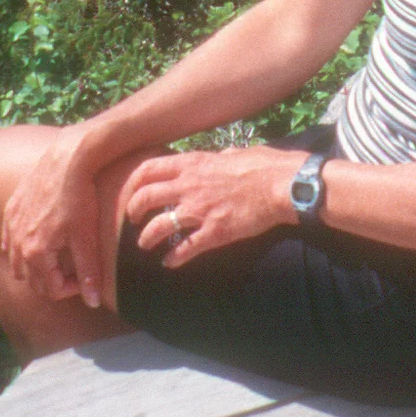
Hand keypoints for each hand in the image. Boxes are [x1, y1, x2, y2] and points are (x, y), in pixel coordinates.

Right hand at [0, 126, 113, 308]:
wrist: (67, 158)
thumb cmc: (79, 197)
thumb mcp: (87, 237)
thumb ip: (89, 272)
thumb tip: (93, 303)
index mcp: (35, 252)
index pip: (52, 290)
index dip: (72, 289)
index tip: (86, 277)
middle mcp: (17, 242)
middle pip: (32, 280)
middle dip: (53, 282)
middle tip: (74, 271)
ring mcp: (11, 225)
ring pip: (17, 262)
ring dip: (35, 267)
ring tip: (58, 257)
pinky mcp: (11, 209)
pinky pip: (9, 240)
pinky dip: (21, 247)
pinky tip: (39, 239)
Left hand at [119, 147, 302, 268]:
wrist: (282, 185)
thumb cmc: (263, 165)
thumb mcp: (236, 152)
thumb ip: (221, 156)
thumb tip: (221, 156)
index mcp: (193, 164)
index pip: (149, 169)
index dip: (134, 182)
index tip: (132, 190)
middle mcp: (189, 186)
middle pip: (145, 197)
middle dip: (133, 211)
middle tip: (133, 220)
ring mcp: (200, 210)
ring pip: (159, 226)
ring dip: (147, 238)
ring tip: (144, 245)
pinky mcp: (214, 232)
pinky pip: (185, 249)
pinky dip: (173, 259)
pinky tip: (169, 264)